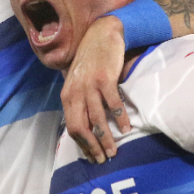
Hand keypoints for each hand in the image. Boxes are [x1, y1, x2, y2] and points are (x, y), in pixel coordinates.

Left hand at [62, 16, 130, 163]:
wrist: (101, 34)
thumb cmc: (91, 61)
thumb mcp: (79, 82)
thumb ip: (79, 102)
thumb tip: (85, 127)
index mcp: (67, 96)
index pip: (71, 127)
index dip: (82, 145)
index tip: (93, 158)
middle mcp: (75, 93)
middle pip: (81, 127)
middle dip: (93, 146)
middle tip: (104, 159)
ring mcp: (89, 86)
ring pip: (97, 119)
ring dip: (106, 138)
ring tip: (115, 150)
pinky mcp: (105, 79)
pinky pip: (112, 104)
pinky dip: (120, 119)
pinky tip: (126, 129)